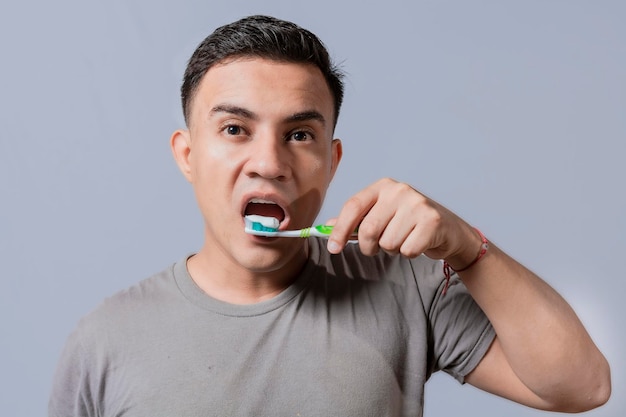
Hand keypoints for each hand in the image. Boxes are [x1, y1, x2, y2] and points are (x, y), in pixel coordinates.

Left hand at [327, 178, 480, 267]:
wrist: (449, 230)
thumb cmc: (409, 223)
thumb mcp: (382, 215)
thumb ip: (356, 220)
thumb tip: (327, 228)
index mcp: (383, 186)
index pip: (353, 206)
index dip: (340, 229)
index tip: (333, 248)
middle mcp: (399, 190)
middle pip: (369, 229)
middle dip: (369, 246)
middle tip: (378, 247)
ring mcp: (417, 204)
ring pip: (388, 243)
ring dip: (393, 250)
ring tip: (404, 239)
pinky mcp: (432, 221)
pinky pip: (407, 250)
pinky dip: (409, 253)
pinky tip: (417, 242)